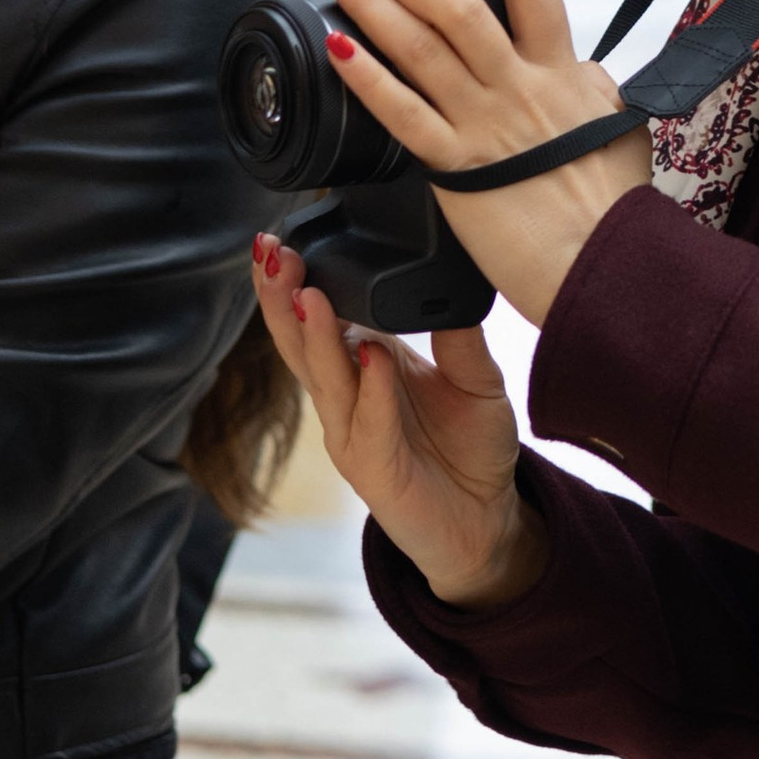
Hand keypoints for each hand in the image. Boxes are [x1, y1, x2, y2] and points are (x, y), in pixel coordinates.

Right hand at [250, 238, 548, 609]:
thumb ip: (459, 333)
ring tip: (308, 294)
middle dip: (283, 298)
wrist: (486, 519)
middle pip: (301, 343)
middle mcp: (348, 397)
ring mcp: (354, 435)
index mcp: (363, 364)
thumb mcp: (476, 377)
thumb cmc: (471, 445)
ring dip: (315, 336)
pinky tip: (372, 357)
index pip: (319, 316)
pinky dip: (371, 390)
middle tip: (272, 253)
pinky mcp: (375, 471)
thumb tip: (448, 278)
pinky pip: (371, 425)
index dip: (297, 280)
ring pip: (325, 380)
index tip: (281, 238)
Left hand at [317, 0, 652, 328]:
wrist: (602, 266)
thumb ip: (594, 90)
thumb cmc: (615, 208)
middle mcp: (519, 88)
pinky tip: (337, 50)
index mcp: (562, 72)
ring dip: (372, 6)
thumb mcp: (620, 129)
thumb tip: (584, 70)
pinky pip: (400, 114)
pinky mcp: (454, 170)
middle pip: (458, 7)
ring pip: (420, 49)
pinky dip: (365, 77)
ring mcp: (483, 126)